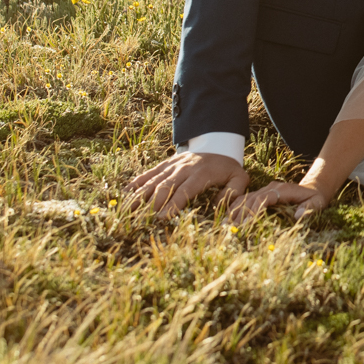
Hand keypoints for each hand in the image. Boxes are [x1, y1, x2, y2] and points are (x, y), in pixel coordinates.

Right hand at [126, 151, 246, 216]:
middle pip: (165, 185)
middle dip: (154, 202)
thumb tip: (219, 206)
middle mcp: (184, 168)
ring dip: (140, 194)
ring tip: (127, 209)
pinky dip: (137, 182)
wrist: (218, 144)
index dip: (173, 203)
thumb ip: (233, 191)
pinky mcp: (165, 164)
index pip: (185, 190)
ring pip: (153, 179)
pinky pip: (149, 173)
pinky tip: (125, 193)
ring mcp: (173, 165)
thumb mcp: (239, 178)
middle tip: (144, 219)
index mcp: (201, 174)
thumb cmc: (228, 168)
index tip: (163, 217)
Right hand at [228, 180, 330, 224]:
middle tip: (231, 229)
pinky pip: (246, 200)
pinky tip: (228, 219)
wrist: (312, 189)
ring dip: (235, 211)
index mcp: (283, 190)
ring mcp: (265, 190)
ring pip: (246, 198)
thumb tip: (298, 215)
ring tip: (225, 226)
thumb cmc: (315, 198)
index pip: (264, 198)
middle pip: (251, 198)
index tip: (246, 223)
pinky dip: (236, 208)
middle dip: (241, 213)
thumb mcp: (318, 203)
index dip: (254, 209)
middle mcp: (271, 188)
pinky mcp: (261, 195)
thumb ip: (310, 208)